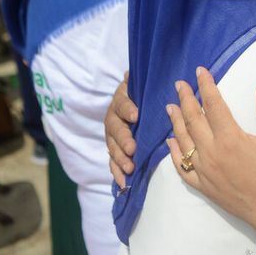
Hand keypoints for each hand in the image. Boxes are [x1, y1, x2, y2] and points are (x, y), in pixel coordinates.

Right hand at [106, 73, 137, 189]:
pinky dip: (117, 172)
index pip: (122, 103)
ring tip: (129, 167)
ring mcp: (112, 135)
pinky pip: (113, 161)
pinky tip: (123, 183)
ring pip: (112, 147)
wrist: (136, 104)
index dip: (127, 109)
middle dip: (123, 139)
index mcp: (121, 100)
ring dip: (119, 158)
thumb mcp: (142, 86)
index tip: (136, 116)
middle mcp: (113, 117)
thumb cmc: (143, 94)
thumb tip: (131, 72)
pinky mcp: (114, 149)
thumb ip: (140, 81)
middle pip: (115, 128)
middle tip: (131, 148)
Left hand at [167, 67, 255, 254]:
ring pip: (184, 142)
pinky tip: (171, 142)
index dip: (206, 86)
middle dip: (186, 100)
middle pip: (193, 120)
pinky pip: (182, 168)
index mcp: (231, 139)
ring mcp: (205, 172)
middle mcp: (213, 153)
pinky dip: (174, 152)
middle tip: (179, 85)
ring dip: (176, 122)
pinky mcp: (204, 187)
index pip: (214, 105)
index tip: (199, 71)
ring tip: (170, 107)